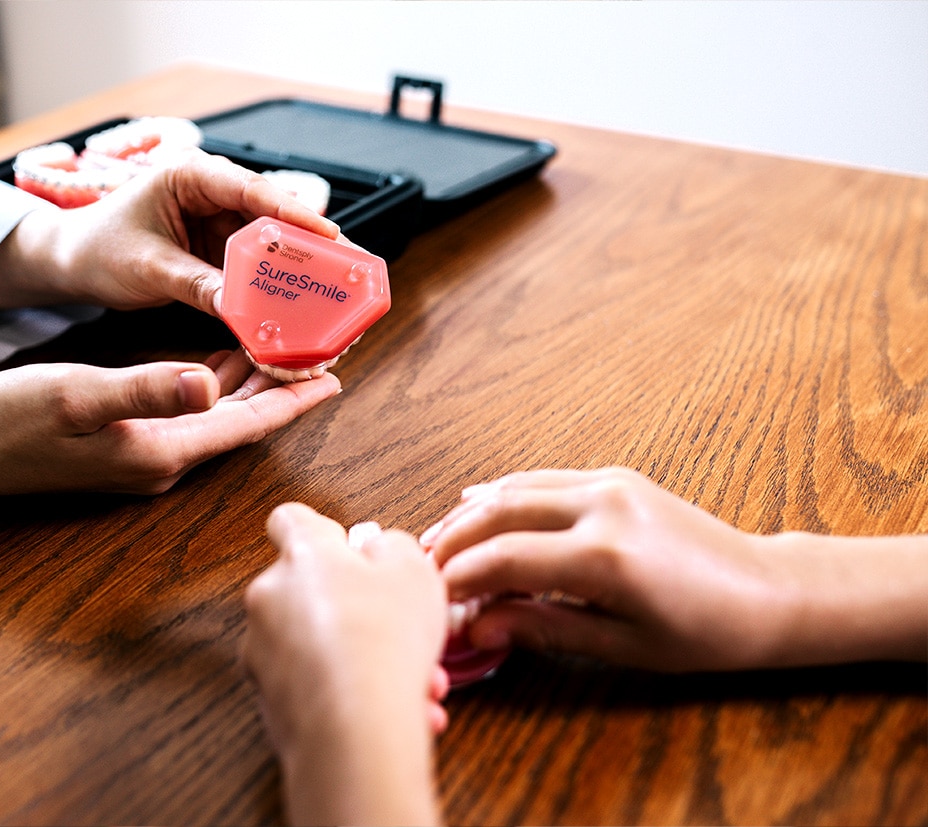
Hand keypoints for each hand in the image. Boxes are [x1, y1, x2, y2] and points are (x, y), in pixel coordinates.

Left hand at [0, 150, 339, 314]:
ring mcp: (217, 221)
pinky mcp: (218, 249)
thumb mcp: (149, 268)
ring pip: (268, 242)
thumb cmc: (98, 249)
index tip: (329, 235)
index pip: (251, 190)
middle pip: (271, 216)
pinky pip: (253, 266)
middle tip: (346, 268)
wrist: (71, 262)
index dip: (294, 213)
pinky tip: (296, 303)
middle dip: (306, 243)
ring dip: (294, 268)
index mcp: (190, 176)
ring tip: (331, 290)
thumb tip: (241, 310)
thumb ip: (197, 285)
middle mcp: (211, 192)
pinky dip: (272, 285)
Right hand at [0, 351, 339, 534]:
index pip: (245, 425)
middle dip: (279, 389)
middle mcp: (162, 460)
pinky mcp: (125, 445)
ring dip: (246, 383)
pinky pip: (185, 414)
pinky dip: (210, 385)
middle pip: (239, 422)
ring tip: (281, 347)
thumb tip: (208, 382)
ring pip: (214, 416)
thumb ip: (146, 388)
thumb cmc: (14, 422)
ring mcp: (143, 455)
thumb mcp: (79, 394)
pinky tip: (218, 359)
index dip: (291, 402)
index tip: (333, 379)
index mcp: (162, 451)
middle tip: (317, 353)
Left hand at [243, 503, 445, 826]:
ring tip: (417, 680)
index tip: (348, 549)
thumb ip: (394, 546)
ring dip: (363, 656)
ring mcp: (263, 651)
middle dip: (358, 608)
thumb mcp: (414, 569)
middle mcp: (269, 598)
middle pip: (311, 589)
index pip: (290, 520)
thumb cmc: (381, 641)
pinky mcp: (268, 699)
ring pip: (318, 644)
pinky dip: (350, 692)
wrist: (355, 727)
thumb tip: (379, 548)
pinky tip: (402, 708)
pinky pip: (315, 685)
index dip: (322, 531)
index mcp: (301, 556)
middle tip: (398, 627)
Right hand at [422, 467, 927, 670]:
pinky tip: (477, 507)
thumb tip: (479, 626)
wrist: (766, 592)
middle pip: (498, 513)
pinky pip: (542, 479)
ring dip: (471, 514)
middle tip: (423, 572)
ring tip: (440, 544)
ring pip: (514, 487)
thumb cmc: (704, 631)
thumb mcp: (621, 646)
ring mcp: (609, 483)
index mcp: (605, 556)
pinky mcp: (615, 476)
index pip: (503, 559)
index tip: (432, 602)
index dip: (458, 580)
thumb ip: (542, 628)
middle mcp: (602, 506)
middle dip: (452, 541)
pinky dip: (504, 494)